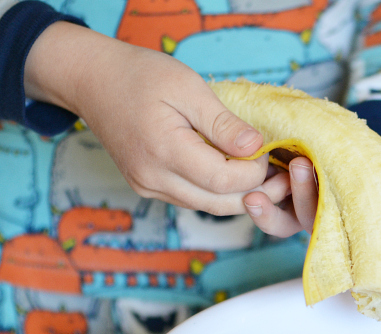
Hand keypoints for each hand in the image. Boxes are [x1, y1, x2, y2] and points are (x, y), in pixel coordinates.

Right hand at [25, 21, 267, 214]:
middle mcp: (153, 179)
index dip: (255, 172)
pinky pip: (192, 199)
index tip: (267, 151)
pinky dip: (218, 192)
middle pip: (219, 204)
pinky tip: (235, 175)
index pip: (224, 181)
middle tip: (284, 179)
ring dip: (239, 196)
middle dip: (257, 193)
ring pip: (208, 206)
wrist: (92, 80)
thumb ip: (222, 123)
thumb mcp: (187, 87)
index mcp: (164, 151)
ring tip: (266, 178)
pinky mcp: (147, 187)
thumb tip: (256, 147)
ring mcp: (148, 187)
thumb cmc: (140, 76)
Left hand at [242, 137, 380, 237]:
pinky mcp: (292, 193)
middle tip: (302, 167)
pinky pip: (272, 204)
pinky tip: (252, 181)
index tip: (335, 212)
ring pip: (286, 220)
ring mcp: (311, 213)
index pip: (351, 245)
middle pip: (313, 227)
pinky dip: (261, 196)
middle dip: (305, 201)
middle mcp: (337, 230)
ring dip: (273, 203)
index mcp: (368, 233)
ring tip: (264, 180)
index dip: (339, 234)